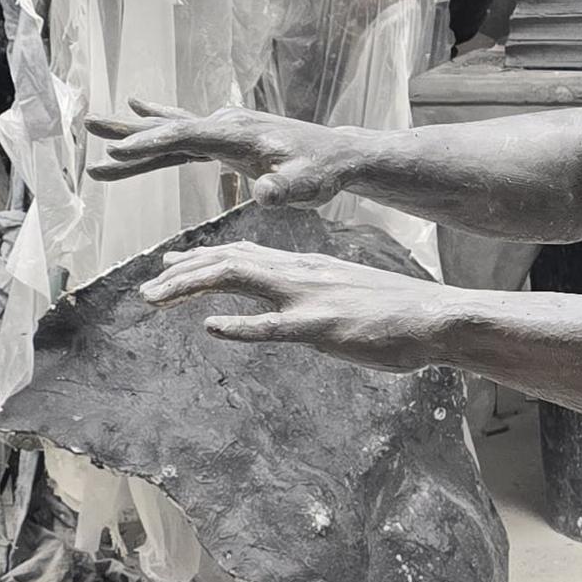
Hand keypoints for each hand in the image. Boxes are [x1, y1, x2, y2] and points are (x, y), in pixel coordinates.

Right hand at [88, 100, 354, 203]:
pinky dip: (157, 129)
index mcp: (238, 133)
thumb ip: (283, 191)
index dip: (152, 144)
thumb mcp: (306, 186)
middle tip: (88, 126)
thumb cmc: (321, 172)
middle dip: (128, 132)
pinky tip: (136, 110)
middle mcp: (225, 124)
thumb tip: (263, 195)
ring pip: (170, 130)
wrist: (336, 156)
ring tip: (94, 130)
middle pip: (168, 127)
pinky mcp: (225, 139)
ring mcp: (224, 129)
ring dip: (133, 134)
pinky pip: (183, 135)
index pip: (186, 135)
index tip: (120, 151)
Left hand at [139, 241, 456, 367]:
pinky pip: (273, 326)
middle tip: (146, 290)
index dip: (198, 260)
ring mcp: (309, 297)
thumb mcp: (344, 296)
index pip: (240, 254)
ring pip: (238, 280)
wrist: (435, 317)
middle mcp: (300, 273)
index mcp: (304, 266)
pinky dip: (238, 326)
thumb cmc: (396, 313)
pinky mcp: (323, 327)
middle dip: (180, 272)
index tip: (166, 267)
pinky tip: (210, 328)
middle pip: (227, 261)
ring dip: (190, 286)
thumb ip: (312, 297)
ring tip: (155, 299)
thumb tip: (287, 311)